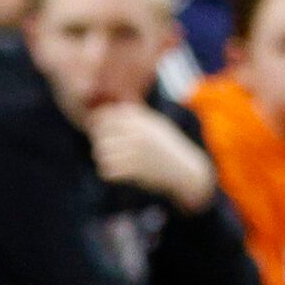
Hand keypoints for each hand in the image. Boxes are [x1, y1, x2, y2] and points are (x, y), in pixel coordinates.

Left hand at [86, 102, 218, 211]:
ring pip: (101, 153)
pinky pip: (107, 170)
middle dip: (100, 141)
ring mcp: (134, 152)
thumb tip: (105, 113)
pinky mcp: (134, 171)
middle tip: (108, 148)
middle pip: (100, 135)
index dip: (100, 125)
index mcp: (139, 120)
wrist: (184, 170)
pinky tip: (118, 172)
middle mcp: (135, 134)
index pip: (105, 117)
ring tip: (114, 160)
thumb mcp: (154, 123)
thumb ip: (132, 116)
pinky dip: (110, 172)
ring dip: (104, 157)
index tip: (105, 133)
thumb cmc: (167, 146)